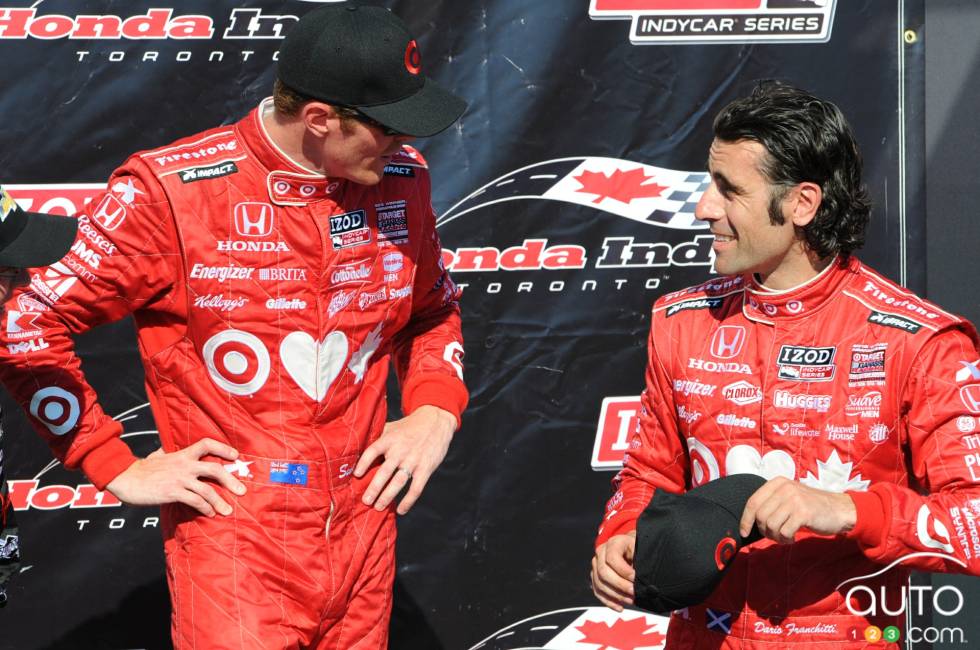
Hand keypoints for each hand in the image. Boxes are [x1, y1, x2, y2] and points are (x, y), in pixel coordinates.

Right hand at [106, 438, 246, 516]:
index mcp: (182, 454)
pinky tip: (209, 513)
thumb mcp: (158, 455)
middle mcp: (184, 465)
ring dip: (219, 502)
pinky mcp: (173, 492)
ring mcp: (180, 479)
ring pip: (207, 490)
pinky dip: (205, 508)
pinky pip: (195, 501)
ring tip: (227, 510)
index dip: (223, 448)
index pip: (207, 444)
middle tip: (242, 491)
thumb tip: (167, 451)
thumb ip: (169, 454)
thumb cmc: (142, 469)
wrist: (125, 478)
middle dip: (231, 480)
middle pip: (215, 469)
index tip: (235, 455)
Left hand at [354, 405, 455, 514]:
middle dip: (374, 488)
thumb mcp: (392, 427)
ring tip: (378, 507)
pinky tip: (401, 510)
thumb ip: (378, 436)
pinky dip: (408, 501)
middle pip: (385, 472)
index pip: (373, 451)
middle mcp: (400, 450)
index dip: (364, 463)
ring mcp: (414, 460)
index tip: (356, 474)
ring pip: (398, 482)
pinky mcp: (426, 468)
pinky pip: (416, 488)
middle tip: (366, 501)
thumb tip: (358, 447)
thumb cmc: (410, 426)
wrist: (436, 420)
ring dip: (387, 496)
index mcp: (390, 439)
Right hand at [591, 531, 635, 611]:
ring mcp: (596, 564)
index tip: (636, 579)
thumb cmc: (638, 549)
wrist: (630, 547)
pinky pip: (597, 591)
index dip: (623, 571)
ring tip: (631, 601)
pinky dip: (608, 601)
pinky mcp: (595, 576)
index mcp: (614, 543)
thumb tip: (642, 581)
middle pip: (603, 572)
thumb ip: (639, 563)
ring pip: (599, 583)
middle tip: (634, 593)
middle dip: (620, 585)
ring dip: (615, 595)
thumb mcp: (641, 550)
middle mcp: (601, 552)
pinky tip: (620, 608)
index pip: (612, 558)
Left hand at [739, 477, 856, 543]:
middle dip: (764, 531)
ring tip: (786, 537)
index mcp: (777, 483)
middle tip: (776, 535)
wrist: (840, 509)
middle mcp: (784, 488)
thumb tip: (749, 522)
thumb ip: (771, 503)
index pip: (753, 502)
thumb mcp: (789, 497)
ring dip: (776, 536)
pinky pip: (784, 532)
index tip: (744, 532)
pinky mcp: (803, 512)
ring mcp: (794, 499)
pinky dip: (786, 539)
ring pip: (771, 525)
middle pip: (760, 516)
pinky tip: (793, 538)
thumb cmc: (810, 507)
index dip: (746, 520)